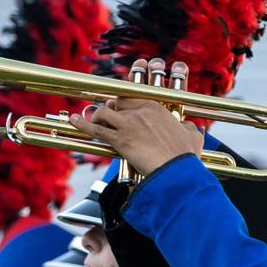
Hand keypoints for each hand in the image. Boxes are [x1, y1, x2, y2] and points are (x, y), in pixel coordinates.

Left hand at [66, 58, 204, 176]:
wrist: (176, 170)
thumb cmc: (184, 155)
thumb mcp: (192, 136)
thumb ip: (188, 128)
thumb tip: (189, 127)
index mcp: (156, 108)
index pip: (133, 96)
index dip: (123, 99)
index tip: (119, 102)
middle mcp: (140, 112)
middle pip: (117, 102)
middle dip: (110, 107)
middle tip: (107, 115)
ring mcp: (128, 124)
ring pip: (104, 112)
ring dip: (97, 117)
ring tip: (94, 122)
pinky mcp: (120, 140)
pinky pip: (95, 130)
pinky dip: (82, 124)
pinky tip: (74, 120)